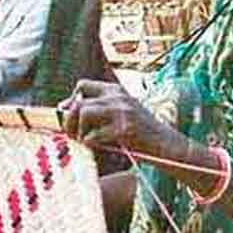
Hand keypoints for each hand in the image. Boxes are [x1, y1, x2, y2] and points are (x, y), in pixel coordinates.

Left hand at [60, 79, 176, 157]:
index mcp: (116, 90)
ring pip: (84, 113)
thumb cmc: (141, 132)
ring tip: (83, 140)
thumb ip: (100, 110)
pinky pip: (94, 135)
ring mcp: (122, 112)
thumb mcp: (122, 112)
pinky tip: (95, 147)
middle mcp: (118, 97)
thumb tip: (67, 111)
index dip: (71, 100)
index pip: (82, 85)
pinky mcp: (124, 129)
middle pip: (79, 101)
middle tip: (71, 134)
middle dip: (69, 120)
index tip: (70, 115)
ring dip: (78, 130)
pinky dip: (90, 142)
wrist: (165, 144)